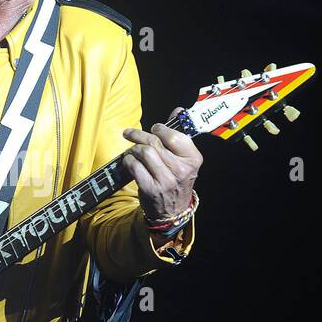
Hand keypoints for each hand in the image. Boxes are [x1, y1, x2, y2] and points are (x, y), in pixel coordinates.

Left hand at [121, 108, 201, 222]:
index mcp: (193, 159)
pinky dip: (128, 161)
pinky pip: (134, 167)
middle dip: (139, 135)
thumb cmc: (177, 180)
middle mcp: (181, 170)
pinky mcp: (151, 189)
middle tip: (129, 133)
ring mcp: (166, 181)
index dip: (160, 129)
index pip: (174, 135)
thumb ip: (180, 134)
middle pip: (155, 142)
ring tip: (132, 151)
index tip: (154, 128)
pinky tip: (128, 161)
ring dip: (133, 149)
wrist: (173, 210)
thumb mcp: (184, 159)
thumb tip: (178, 110)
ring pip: (144, 153)